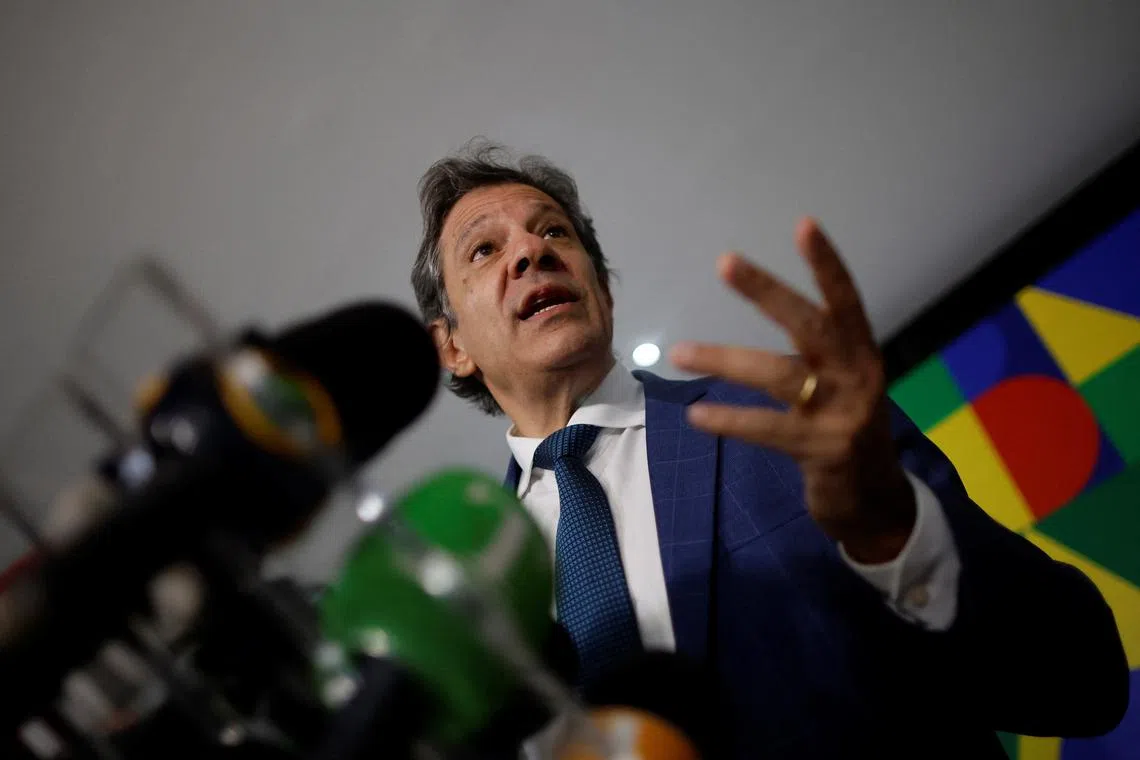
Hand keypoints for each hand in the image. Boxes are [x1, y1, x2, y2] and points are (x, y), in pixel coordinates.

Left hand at [670, 218, 914, 562]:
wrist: (877, 504)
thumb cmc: (848, 434)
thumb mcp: (845, 387)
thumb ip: (819, 356)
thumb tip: (775, 312)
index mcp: (862, 355)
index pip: (846, 301)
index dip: (827, 264)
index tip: (805, 224)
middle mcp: (857, 377)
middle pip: (810, 325)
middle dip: (767, 292)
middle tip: (725, 261)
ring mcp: (843, 415)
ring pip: (778, 376)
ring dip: (725, 359)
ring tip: (679, 352)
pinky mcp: (822, 451)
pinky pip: (767, 429)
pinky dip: (731, 420)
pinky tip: (698, 416)